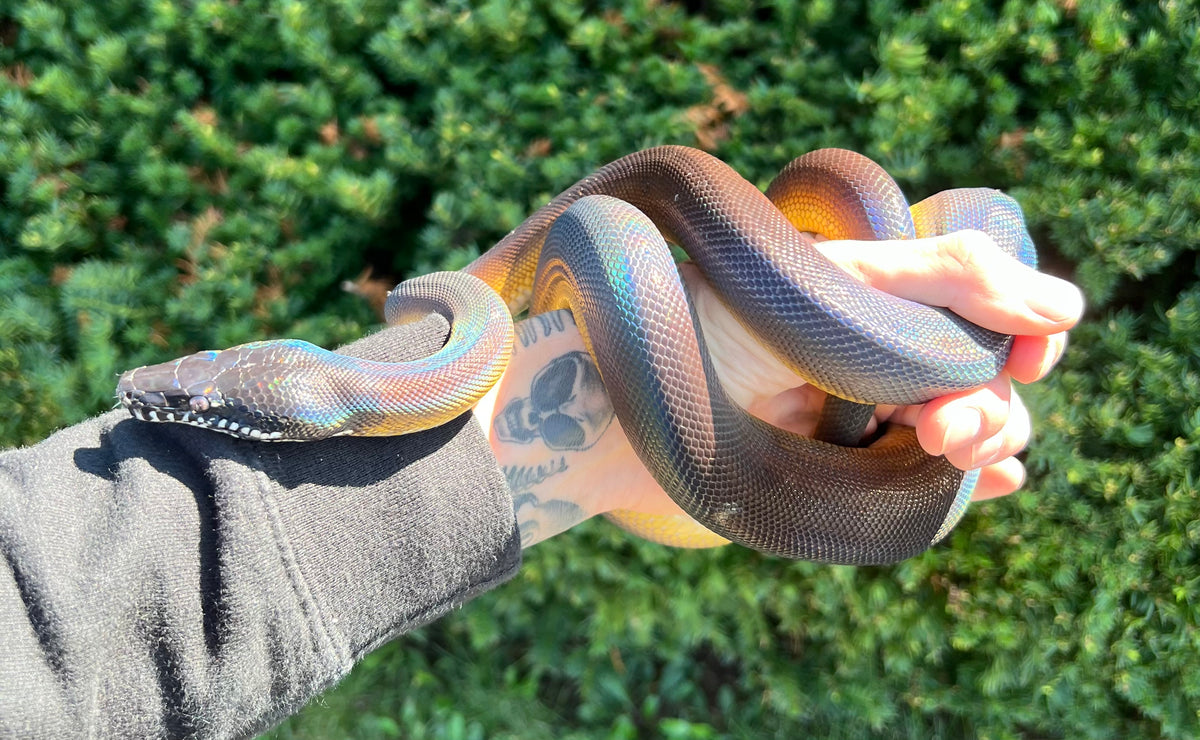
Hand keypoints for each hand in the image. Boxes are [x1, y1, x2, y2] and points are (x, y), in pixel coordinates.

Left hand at [476, 229, 1082, 546]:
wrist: (623, 412)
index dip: (1018, 321)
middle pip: (987, 369)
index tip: (1031, 348)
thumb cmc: (711, 329)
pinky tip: (985, 482)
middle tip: (947, 426)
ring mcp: (866, 409)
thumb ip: (946, 279)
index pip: (984, 296)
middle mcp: (878, 346)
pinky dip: (970, 480)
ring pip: (972, 425)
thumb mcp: (834, 288)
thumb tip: (1067, 307)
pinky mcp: (850, 470)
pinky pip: (933, 477)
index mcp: (876, 287)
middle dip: (991, 397)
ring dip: (987, 436)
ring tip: (945, 447)